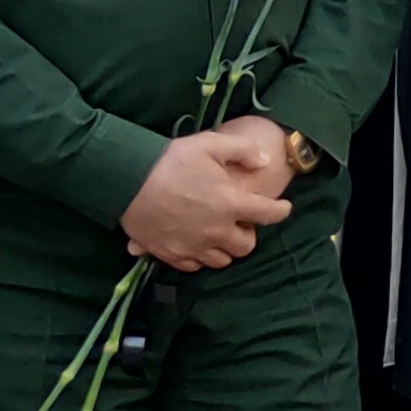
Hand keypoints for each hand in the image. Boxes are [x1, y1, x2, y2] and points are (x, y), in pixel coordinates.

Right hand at [124, 116, 295, 272]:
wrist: (127, 180)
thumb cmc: (171, 160)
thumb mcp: (210, 143)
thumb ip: (243, 150)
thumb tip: (265, 161)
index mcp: (230, 204)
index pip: (268, 215)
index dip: (280, 211)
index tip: (282, 208)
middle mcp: (216, 231)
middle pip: (245, 246)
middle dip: (247, 234)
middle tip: (239, 222)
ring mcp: (192, 246)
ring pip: (221, 260)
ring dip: (224, 248)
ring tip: (217, 233)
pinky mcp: (170, 254)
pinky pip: (193, 266)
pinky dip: (198, 257)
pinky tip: (194, 243)